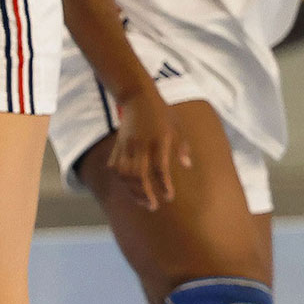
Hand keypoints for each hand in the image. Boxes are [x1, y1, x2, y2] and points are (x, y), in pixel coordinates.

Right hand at [108, 89, 189, 211]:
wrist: (137, 97)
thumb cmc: (162, 113)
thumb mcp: (178, 127)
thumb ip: (182, 147)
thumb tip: (187, 166)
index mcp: (159, 140)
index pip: (160, 168)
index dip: (164, 185)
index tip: (169, 197)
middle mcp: (141, 144)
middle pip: (139, 175)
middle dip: (145, 194)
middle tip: (153, 206)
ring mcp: (127, 146)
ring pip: (125, 174)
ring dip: (132, 190)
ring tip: (142, 201)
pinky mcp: (118, 146)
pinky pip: (116, 168)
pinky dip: (122, 180)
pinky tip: (130, 188)